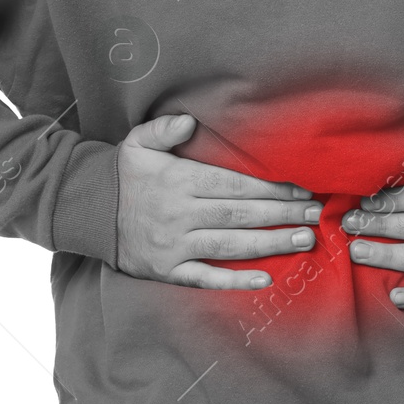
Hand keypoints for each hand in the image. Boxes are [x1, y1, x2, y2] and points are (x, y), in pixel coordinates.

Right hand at [115, 113, 320, 289]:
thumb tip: (189, 123)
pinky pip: (205, 278)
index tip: (299, 190)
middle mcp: (179, 214)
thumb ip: (164, 129)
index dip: (270, 189)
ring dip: (270, 244)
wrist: (89, 212)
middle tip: (314, 216)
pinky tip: (264, 279)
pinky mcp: (167, 270)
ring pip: (230, 245)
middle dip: (281, 215)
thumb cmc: (123, 174)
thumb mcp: (138, 142)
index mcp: (178, 181)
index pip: (233, 185)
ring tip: (303, 241)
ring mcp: (174, 245)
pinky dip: (235, 281)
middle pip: (240, 215)